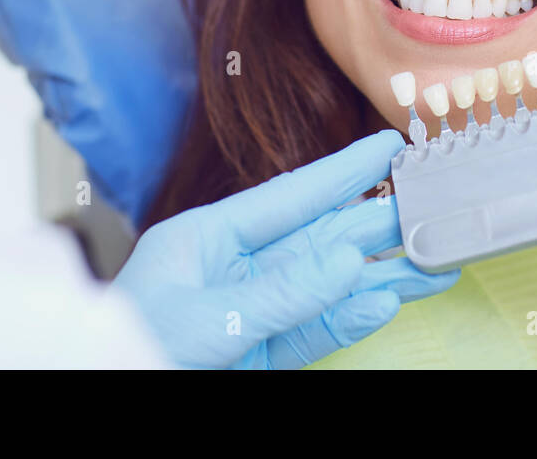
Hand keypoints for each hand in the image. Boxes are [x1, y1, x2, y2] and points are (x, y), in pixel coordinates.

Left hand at [113, 128, 457, 367]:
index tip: (390, 144)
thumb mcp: (202, 318)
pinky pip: (316, 332)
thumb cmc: (128, 350)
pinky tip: (389, 301)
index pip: (289, 195)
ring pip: (330, 288)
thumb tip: (349, 262)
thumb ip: (279, 293)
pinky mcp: (260, 355)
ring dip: (382, 275)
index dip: (344, 170)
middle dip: (378, 220)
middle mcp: (235, 270)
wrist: (101, 393)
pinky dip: (353, 319)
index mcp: (206, 238)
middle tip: (434, 202)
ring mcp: (251, 313)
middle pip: (321, 239)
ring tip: (435, 261)